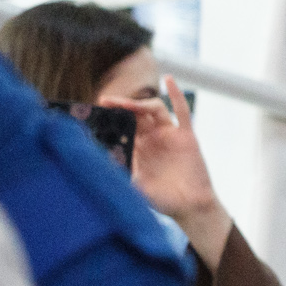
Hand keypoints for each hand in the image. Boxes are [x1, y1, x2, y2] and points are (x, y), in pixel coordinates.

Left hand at [101, 76, 231, 270]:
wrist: (190, 207)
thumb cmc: (163, 201)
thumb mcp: (133, 187)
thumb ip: (118, 174)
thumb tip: (95, 165)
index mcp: (138, 150)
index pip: (122, 127)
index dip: (110, 118)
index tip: (94, 112)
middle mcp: (152, 139)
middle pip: (135, 115)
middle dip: (120, 106)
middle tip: (105, 102)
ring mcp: (169, 135)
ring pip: (153, 110)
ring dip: (139, 103)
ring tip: (125, 103)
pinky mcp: (186, 135)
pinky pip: (181, 111)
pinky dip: (176, 94)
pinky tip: (168, 79)